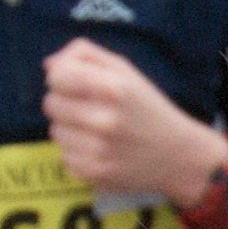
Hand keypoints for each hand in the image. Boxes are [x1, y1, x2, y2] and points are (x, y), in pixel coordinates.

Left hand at [42, 37, 227, 197]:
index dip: (63, 78)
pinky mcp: (92, 172)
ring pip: (55, 132)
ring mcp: (96, 149)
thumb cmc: (149, 109)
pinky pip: (65, 156)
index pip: (56, 76)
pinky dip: (79, 153)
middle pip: (50, 104)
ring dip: (72, 130)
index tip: (77, 84)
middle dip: (66, 104)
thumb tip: (49, 64)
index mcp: (111, 87)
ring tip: (98, 132)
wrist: (178, 156)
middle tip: (91, 110)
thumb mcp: (126, 71)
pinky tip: (101, 151)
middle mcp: (102, 119)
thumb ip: (86, 56)